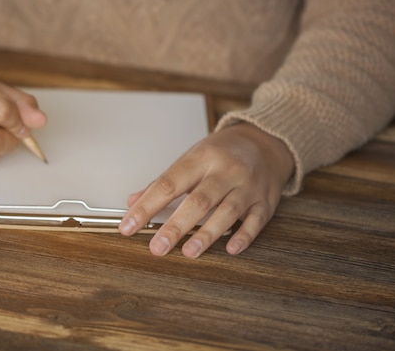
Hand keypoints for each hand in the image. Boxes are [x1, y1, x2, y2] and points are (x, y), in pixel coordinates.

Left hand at [118, 123, 293, 256]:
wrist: (265, 142)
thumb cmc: (223, 152)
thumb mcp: (191, 158)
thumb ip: (163, 182)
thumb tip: (133, 202)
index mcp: (201, 158)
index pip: (169, 184)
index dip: (147, 207)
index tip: (129, 227)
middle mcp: (225, 171)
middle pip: (198, 200)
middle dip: (176, 226)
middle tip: (157, 248)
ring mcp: (247, 187)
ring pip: (227, 211)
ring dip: (207, 234)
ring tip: (188, 252)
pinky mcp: (265, 202)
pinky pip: (255, 221)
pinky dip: (244, 236)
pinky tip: (231, 249)